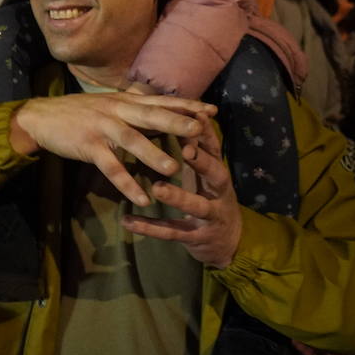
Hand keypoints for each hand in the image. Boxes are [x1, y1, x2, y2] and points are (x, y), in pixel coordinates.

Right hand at [9, 92, 214, 205]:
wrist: (41, 117)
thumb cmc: (77, 112)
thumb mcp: (107, 103)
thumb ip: (131, 104)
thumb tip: (155, 102)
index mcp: (124, 100)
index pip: (160, 101)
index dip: (186, 105)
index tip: (211, 110)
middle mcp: (116, 110)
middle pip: (151, 115)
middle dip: (176, 122)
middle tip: (201, 130)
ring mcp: (102, 127)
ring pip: (132, 140)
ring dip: (153, 154)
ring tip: (174, 169)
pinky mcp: (88, 145)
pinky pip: (110, 167)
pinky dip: (126, 183)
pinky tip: (140, 198)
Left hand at [121, 117, 241, 267]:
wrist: (227, 242)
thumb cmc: (211, 196)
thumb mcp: (207, 172)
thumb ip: (197, 147)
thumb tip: (184, 112)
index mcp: (218, 172)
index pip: (214, 148)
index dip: (207, 133)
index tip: (197, 115)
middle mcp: (219, 193)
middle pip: (216, 174)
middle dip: (203, 162)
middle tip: (186, 150)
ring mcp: (210, 217)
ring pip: (197, 207)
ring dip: (178, 197)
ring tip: (157, 188)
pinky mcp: (195, 237)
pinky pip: (171, 233)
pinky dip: (149, 228)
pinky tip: (127, 221)